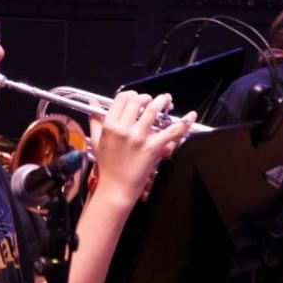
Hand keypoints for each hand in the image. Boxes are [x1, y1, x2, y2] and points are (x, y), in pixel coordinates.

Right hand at [90, 91, 193, 206]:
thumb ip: (95, 120)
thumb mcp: (97, 141)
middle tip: (154, 100)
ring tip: (167, 100)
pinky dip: (183, 123)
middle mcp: (123, 129)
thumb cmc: (107, 166)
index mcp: (110, 126)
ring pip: (153, 110)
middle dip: (148, 97)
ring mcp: (138, 138)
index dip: (132, 94)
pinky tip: (190, 116)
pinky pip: (171, 131)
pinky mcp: (152, 148)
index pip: (121, 98)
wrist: (116, 188)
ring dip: (162, 101)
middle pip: (137, 101)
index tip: (137, 97)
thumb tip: (92, 103)